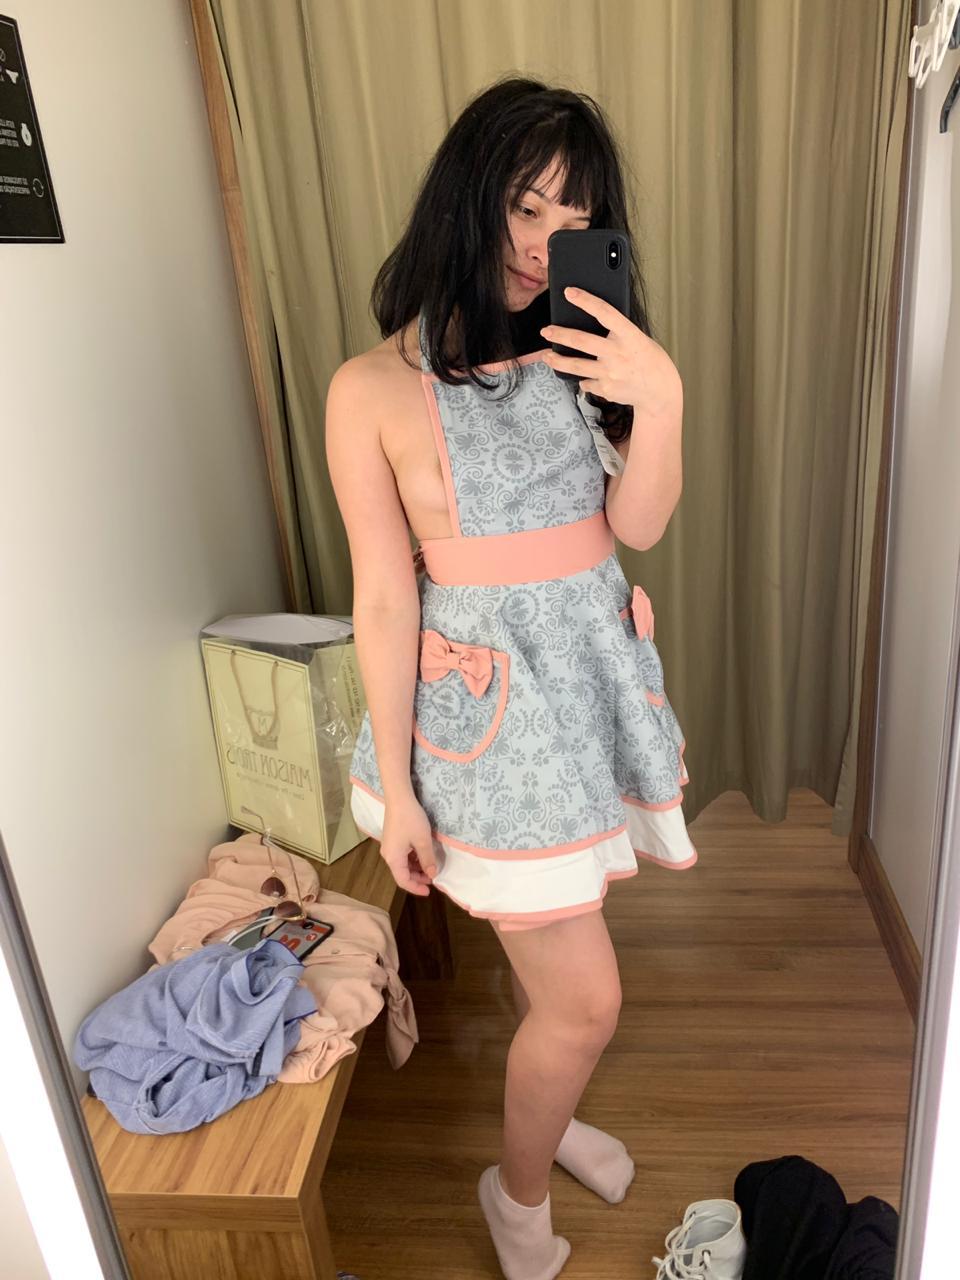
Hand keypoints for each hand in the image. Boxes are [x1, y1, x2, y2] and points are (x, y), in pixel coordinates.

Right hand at [379, 793, 439, 895]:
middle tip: (433, 878)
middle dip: (418, 878)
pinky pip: (401, 855)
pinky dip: (412, 859)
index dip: (416, 888)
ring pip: (402, 864)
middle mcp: (388, 855)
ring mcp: (389, 846)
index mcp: (393, 859)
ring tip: (430, 866)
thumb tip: (432, 875)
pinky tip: (422, 855)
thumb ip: (428, 860)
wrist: (398, 797)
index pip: (404, 881)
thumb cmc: (411, 820)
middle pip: (402, 873)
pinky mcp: (392, 839)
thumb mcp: (423, 841)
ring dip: (416, 868)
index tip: (429, 891)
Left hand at [540, 287, 681, 418]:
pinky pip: (586, 382)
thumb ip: (619, 334)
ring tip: (546, 355)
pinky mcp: (605, 389)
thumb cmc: (650, 362)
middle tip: (546, 331)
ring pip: (576, 365)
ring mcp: (610, 373)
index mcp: (630, 336)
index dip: (585, 300)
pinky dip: (583, 379)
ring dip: (557, 360)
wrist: (659, 393)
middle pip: (581, 340)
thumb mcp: (640, 340)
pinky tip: (582, 377)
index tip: (569, 292)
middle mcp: (618, 354)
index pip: (605, 312)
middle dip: (560, 334)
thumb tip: (595, 324)